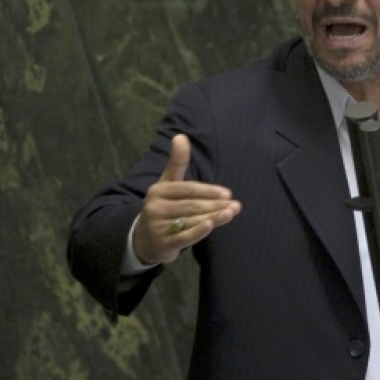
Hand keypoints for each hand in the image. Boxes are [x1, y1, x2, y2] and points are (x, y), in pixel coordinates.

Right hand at [132, 134, 241, 264]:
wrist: (144, 239)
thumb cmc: (163, 206)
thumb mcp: (168, 183)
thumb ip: (177, 162)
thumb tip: (180, 136)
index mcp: (158, 190)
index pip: (187, 189)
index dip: (208, 191)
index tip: (227, 193)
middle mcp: (155, 207)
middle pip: (191, 205)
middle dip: (215, 205)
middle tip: (235, 205)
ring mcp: (158, 227)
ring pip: (190, 220)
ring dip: (213, 218)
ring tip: (230, 214)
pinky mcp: (163, 244)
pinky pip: (184, 237)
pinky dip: (198, 231)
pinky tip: (211, 225)